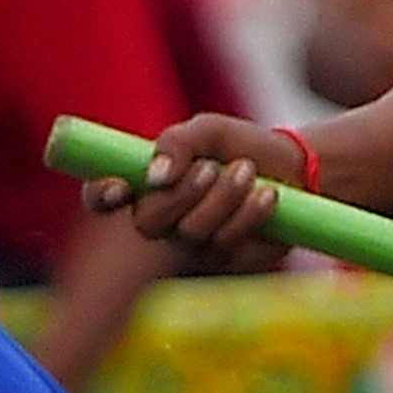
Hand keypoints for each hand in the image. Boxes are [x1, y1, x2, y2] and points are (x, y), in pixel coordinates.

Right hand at [86, 114, 317, 267]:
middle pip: (147, 222)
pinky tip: (267, 196)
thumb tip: (154, 174)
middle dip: (181, 194)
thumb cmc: (239, 145)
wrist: (291, 167)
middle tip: (210, 169)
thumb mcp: (209, 131)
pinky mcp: (226, 262)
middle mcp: (162, 221)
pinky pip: (228, 245)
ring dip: (223, 198)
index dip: (101, 195)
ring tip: (247, 171)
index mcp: (145, 185)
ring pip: (191, 233)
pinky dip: (249, 215)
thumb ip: (176, 142)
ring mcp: (192, 246)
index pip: (101, 198)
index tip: (121, 188)